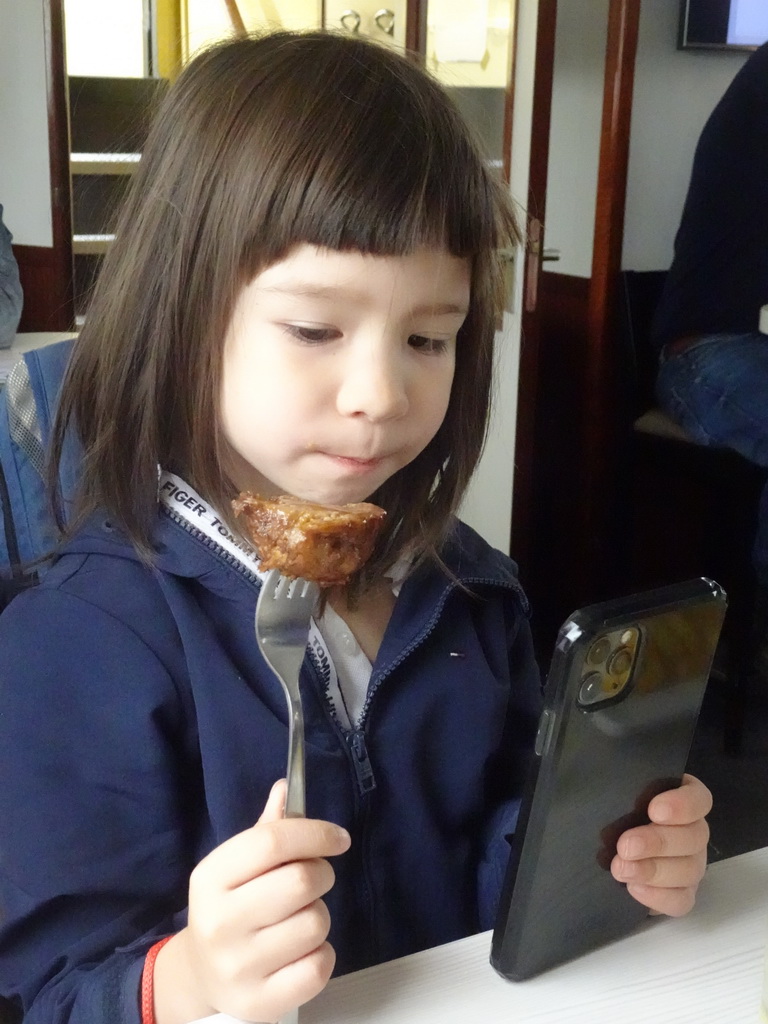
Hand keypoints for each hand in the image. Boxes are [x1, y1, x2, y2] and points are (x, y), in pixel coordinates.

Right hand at [154, 780, 350, 1023]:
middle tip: (316, 878)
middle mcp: (219, 922)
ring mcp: (238, 967)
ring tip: (299, 918)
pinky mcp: (259, 1003)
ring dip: (319, 915)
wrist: (200, 976)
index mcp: (210, 878)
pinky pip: (319, 967)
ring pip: (316, 923)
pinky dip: (322, 955)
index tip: (338, 838)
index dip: (315, 833)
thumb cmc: (229, 907)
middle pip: (301, 881)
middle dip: (322, 873)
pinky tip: (301, 952)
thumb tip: (287, 786)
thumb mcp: (236, 866)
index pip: (272, 841)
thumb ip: (266, 829)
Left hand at [611, 773, 710, 916]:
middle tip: (626, 846)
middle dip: (659, 842)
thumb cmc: (604, 811)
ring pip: (690, 869)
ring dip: (654, 871)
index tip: (654, 810)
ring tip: (621, 870)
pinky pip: (682, 900)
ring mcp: (690, 863)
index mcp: (678, 798)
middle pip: (694, 837)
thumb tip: (592, 772)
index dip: (683, 804)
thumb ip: (604, 779)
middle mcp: (691, 830)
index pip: (698, 798)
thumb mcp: (603, 791)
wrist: (599, 852)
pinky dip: (659, 896)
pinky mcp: (681, 893)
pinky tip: (633, 889)